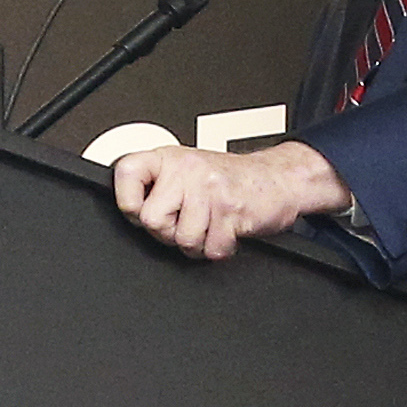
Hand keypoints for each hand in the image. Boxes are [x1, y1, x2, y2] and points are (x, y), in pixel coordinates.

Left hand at [113, 139, 351, 260]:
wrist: (280, 178)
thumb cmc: (231, 179)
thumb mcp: (187, 171)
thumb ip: (159, 186)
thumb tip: (131, 212)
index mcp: (170, 157)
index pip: (126, 173)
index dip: (128, 202)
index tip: (139, 210)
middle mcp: (187, 169)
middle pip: (152, 220)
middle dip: (169, 233)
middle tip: (187, 222)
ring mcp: (209, 188)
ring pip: (182, 239)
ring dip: (198, 244)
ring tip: (210, 226)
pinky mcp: (230, 210)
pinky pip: (210, 248)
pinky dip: (219, 249)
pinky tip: (226, 231)